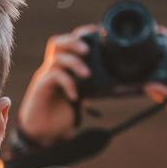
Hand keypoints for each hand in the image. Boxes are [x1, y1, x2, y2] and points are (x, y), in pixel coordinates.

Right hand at [16, 25, 98, 147]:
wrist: (42, 134)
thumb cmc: (61, 116)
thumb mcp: (84, 100)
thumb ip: (97, 91)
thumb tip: (125, 87)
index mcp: (62, 68)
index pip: (69, 43)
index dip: (81, 35)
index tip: (96, 33)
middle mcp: (52, 68)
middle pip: (57, 43)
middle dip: (73, 42)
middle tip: (87, 51)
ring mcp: (45, 76)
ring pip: (57, 57)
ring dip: (74, 62)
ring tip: (87, 75)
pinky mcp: (41, 87)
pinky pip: (54, 76)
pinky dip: (68, 83)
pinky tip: (75, 96)